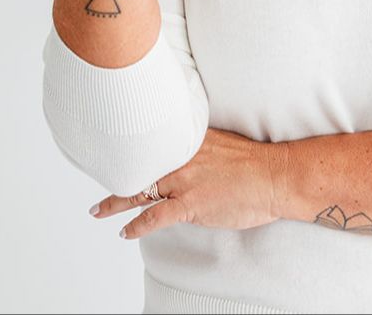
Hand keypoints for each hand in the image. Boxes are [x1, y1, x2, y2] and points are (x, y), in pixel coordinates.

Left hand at [89, 127, 288, 239]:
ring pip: (141, 191)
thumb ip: (199, 145)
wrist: (273, 176)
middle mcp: (183, 157)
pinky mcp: (191, 203)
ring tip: (99, 210)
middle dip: (117, 174)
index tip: (116, 152)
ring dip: (116, 202)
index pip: (153, 144)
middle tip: (98, 177)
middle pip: (141, 166)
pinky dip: (138, 225)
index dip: (133, 151)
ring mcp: (185, 180)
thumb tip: (186, 151)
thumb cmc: (254, 161)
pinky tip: (126, 231)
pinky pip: (156, 216)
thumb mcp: (222, 142)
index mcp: (190, 140)